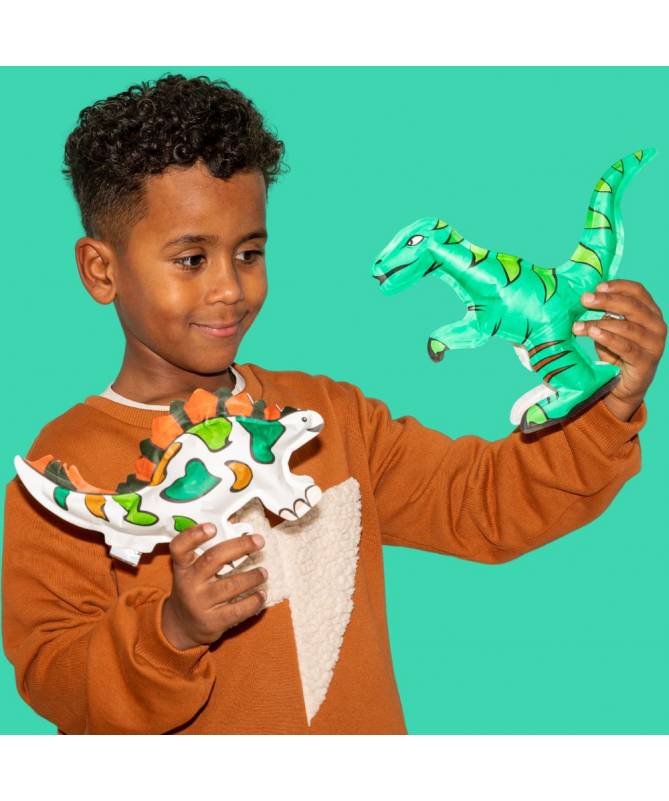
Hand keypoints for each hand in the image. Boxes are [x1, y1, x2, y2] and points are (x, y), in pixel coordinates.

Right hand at [161, 523, 266, 649]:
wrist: (182, 625)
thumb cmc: (195, 588)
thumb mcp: (193, 569)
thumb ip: (210, 550)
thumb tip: (239, 526)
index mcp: (183, 566)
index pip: (180, 547)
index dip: (193, 535)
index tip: (212, 527)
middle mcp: (189, 583)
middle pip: (212, 559)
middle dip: (239, 547)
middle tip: (259, 541)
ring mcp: (200, 603)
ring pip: (230, 586)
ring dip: (251, 577)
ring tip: (263, 572)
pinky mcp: (213, 621)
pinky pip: (237, 610)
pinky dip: (253, 601)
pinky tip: (261, 594)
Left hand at [573, 279, 666, 420]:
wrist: (623, 386)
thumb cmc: (615, 352)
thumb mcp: (610, 329)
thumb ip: (605, 314)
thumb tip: (585, 298)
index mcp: (650, 313)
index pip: (638, 292)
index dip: (618, 286)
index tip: (597, 286)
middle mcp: (656, 326)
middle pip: (632, 306)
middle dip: (606, 300)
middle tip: (584, 299)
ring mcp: (653, 344)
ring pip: (626, 327)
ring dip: (599, 323)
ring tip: (578, 325)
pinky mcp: (645, 361)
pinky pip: (625, 347)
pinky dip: (607, 338)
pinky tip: (592, 333)